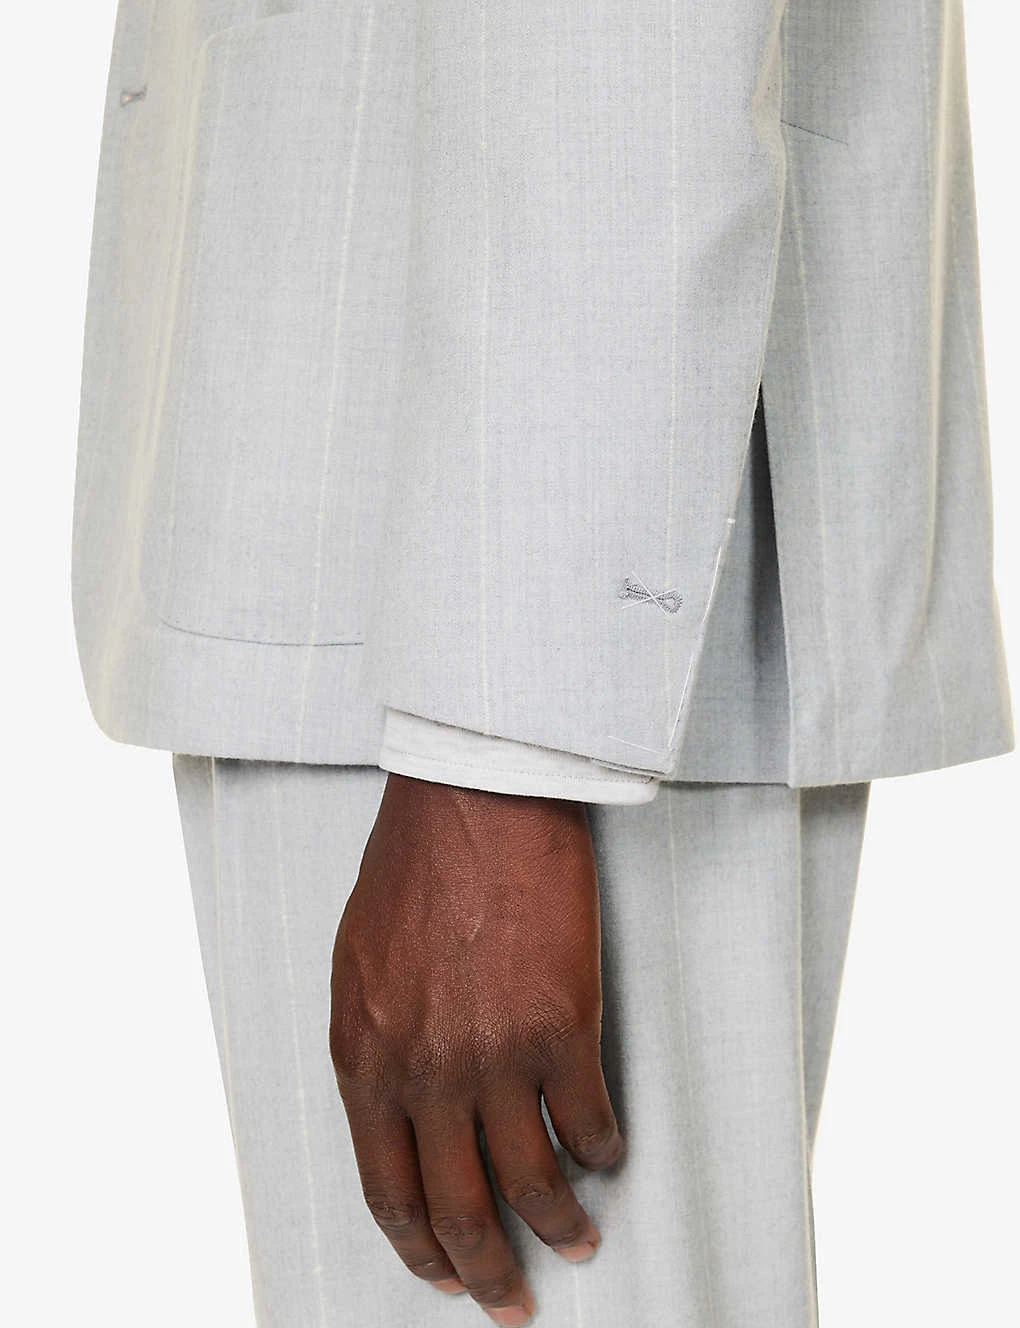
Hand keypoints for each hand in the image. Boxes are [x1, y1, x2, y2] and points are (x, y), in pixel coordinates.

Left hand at [329, 773, 622, 1325]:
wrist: (476, 799)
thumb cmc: (414, 868)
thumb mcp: (357, 965)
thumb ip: (374, 1048)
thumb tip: (402, 1116)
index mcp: (365, 1057)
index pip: (388, 1190)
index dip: (420, 1249)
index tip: (445, 1275)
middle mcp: (426, 1072)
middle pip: (458, 1207)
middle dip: (487, 1271)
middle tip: (512, 1303)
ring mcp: (496, 1054)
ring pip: (531, 1180)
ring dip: (559, 1225)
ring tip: (577, 1241)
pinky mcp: (563, 1026)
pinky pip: (589, 1122)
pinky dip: (601, 1151)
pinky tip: (606, 1154)